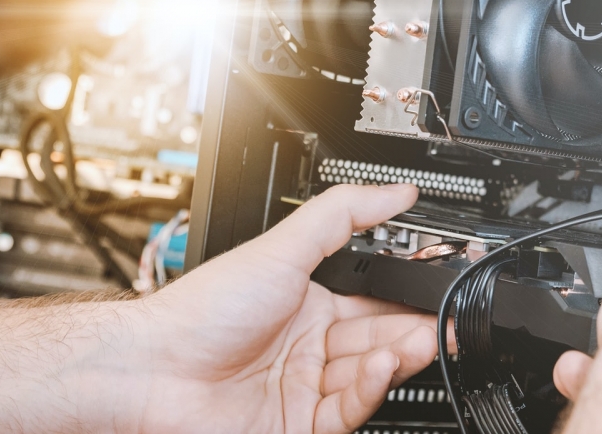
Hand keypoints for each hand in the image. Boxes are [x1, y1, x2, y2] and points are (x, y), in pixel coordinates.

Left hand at [129, 184, 442, 432]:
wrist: (154, 372)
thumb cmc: (201, 311)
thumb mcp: (281, 248)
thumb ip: (342, 216)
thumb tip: (395, 192)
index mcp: (307, 304)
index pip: (375, 299)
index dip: (409, 295)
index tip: (440, 286)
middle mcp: (308, 348)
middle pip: (379, 339)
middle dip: (416, 328)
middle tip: (446, 319)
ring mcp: (303, 389)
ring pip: (370, 375)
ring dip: (399, 356)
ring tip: (421, 339)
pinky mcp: (300, 427)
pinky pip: (349, 409)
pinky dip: (371, 387)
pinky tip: (381, 365)